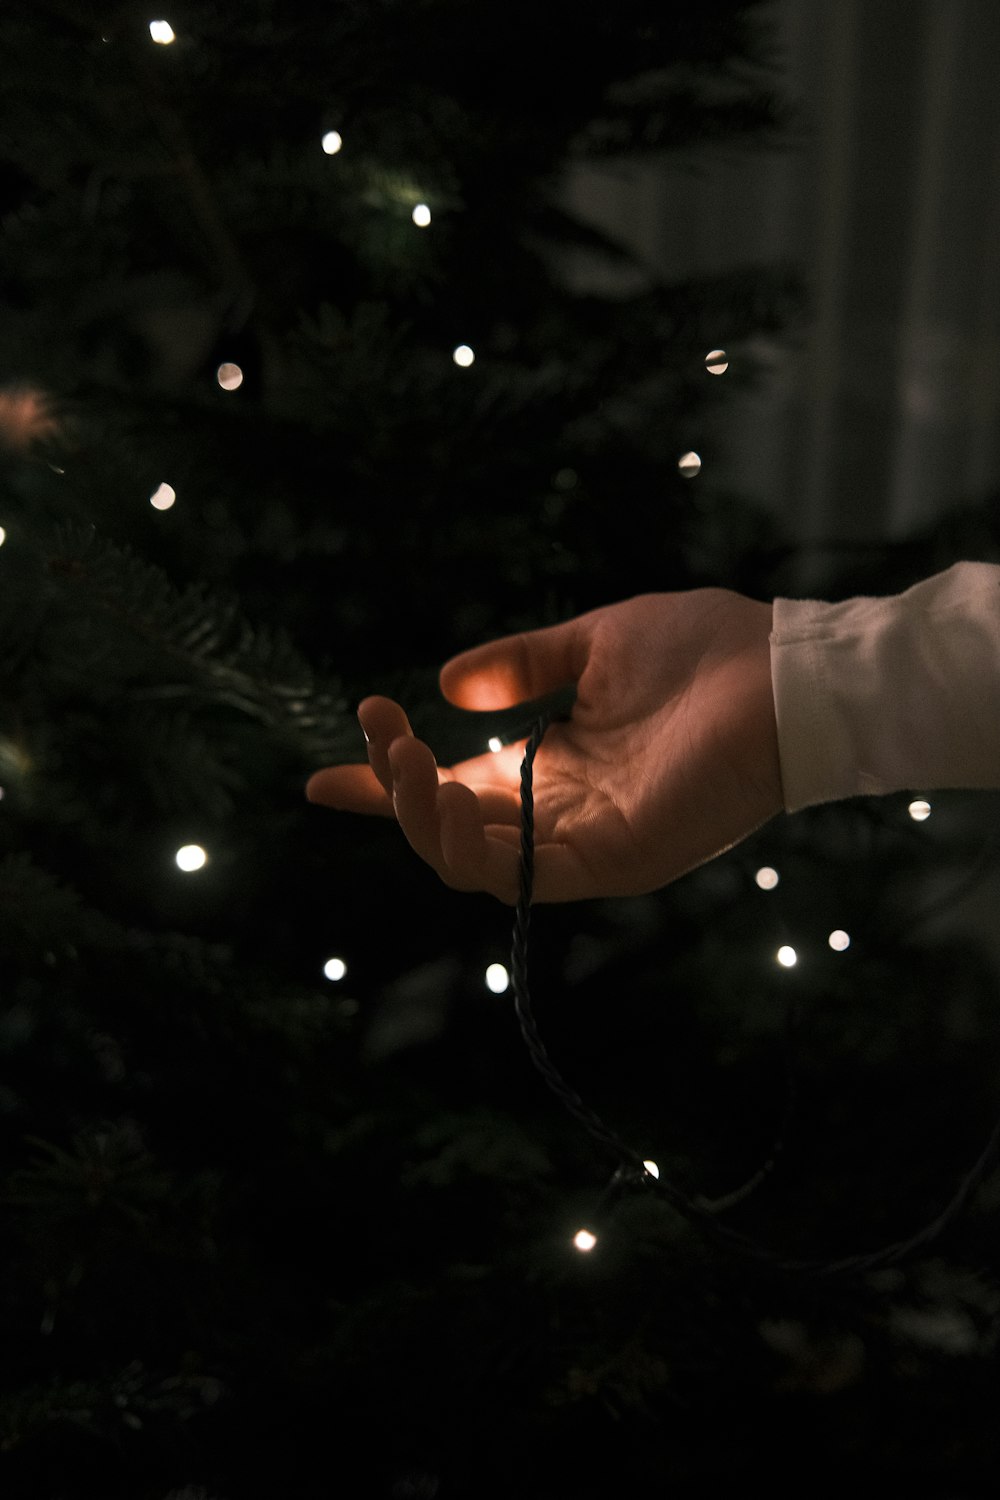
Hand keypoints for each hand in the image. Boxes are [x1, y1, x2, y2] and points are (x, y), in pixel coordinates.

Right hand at [305, 589, 783, 903]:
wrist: (782, 671)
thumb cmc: (705, 651)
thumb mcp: (592, 643)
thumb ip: (522, 665)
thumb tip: (447, 687)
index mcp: (556, 765)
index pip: (456, 786)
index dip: (388, 782)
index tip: (324, 773)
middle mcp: (563, 813)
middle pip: (449, 828)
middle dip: (393, 787)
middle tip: (372, 727)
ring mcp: (586, 844)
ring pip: (470, 859)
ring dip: (418, 814)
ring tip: (397, 758)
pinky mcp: (612, 862)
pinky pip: (519, 874)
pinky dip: (467, 843)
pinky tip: (439, 793)